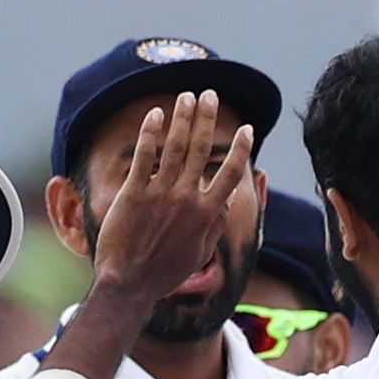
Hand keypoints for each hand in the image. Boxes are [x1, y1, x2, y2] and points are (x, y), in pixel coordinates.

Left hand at [84, 90, 255, 311]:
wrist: (130, 283)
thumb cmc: (165, 272)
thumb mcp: (200, 252)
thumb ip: (215, 224)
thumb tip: (226, 200)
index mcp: (208, 214)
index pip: (231, 173)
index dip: (241, 148)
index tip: (247, 129)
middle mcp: (188, 198)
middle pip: (202, 149)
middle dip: (208, 118)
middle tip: (210, 95)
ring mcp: (160, 193)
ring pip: (175, 146)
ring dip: (183, 117)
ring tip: (187, 96)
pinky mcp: (135, 192)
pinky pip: (144, 155)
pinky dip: (151, 132)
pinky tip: (156, 114)